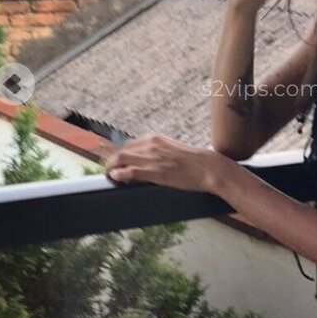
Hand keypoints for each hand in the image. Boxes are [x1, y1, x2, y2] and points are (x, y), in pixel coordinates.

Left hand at [103, 134, 224, 192]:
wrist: (207, 167)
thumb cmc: (197, 162)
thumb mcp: (176, 151)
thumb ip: (163, 153)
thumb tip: (158, 161)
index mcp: (156, 138)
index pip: (130, 143)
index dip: (120, 152)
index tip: (116, 160)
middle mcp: (150, 145)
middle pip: (121, 149)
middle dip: (111, 159)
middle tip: (108, 169)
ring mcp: (150, 157)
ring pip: (120, 158)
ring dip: (111, 167)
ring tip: (109, 175)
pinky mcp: (152, 171)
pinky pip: (127, 171)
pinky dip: (118, 175)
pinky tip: (115, 179)